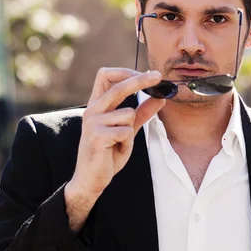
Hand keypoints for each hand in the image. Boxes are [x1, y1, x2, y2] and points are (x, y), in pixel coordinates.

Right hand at [68, 68, 165, 200]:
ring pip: (128, 113)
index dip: (126, 71)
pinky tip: (115, 150)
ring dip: (131, 130)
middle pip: (118, 86)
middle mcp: (92, 109)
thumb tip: (160, 98)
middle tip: (158, 76)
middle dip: (140, 80)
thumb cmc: (108, 153)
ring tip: (119, 143)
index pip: (106, 76)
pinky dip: (127, 142)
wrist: (91, 179)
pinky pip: (126, 131)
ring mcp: (92, 122)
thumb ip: (142, 113)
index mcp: (97, 104)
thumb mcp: (128, 130)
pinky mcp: (96, 135)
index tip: (147, 74)